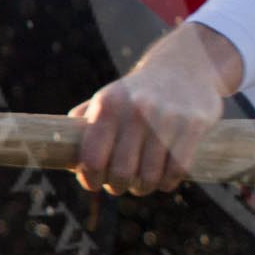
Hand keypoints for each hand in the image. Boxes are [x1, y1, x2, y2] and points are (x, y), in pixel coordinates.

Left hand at [71, 23, 243, 194]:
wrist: (183, 67)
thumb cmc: (137, 92)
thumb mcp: (108, 98)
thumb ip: (84, 123)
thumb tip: (60, 151)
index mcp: (109, 104)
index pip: (92, 159)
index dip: (90, 179)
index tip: (94, 183)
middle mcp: (137, 109)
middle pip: (121, 173)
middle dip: (118, 186)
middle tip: (120, 184)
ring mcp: (168, 117)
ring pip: (150, 176)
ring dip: (143, 187)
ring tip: (142, 184)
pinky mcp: (194, 124)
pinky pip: (177, 170)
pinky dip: (167, 182)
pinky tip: (163, 179)